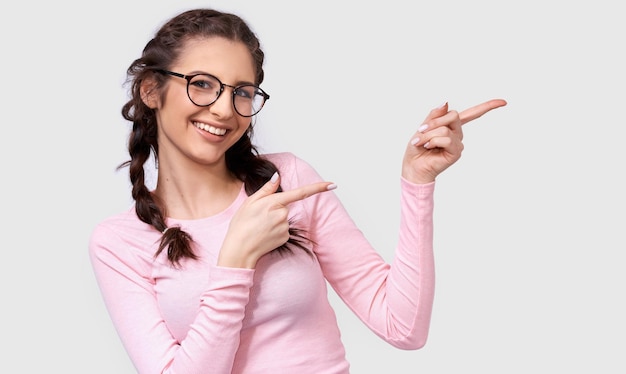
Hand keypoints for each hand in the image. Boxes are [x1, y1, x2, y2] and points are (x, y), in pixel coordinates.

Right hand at [218, 173, 334, 267]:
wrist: (239, 251)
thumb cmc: (241, 225)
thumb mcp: (250, 202)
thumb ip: (266, 189)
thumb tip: (277, 177)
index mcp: (274, 203)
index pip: (301, 192)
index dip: (318, 188)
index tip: (332, 185)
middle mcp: (283, 214)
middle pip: (285, 206)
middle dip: (274, 209)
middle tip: (258, 217)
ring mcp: (285, 227)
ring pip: (283, 218)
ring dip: (274, 220)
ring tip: (258, 227)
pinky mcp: (286, 237)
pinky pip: (283, 229)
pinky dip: (275, 230)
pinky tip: (264, 235)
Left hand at [402, 99, 506, 183]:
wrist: (413, 166)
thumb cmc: (417, 148)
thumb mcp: (423, 127)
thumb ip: (435, 115)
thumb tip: (446, 102)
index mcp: (451, 126)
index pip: (472, 114)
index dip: (487, 107)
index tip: (503, 102)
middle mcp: (457, 134)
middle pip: (454, 115)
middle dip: (434, 122)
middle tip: (421, 130)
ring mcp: (458, 143)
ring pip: (445, 129)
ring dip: (429, 135)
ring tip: (422, 143)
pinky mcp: (456, 153)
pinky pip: (446, 140)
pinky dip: (433, 141)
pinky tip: (428, 147)